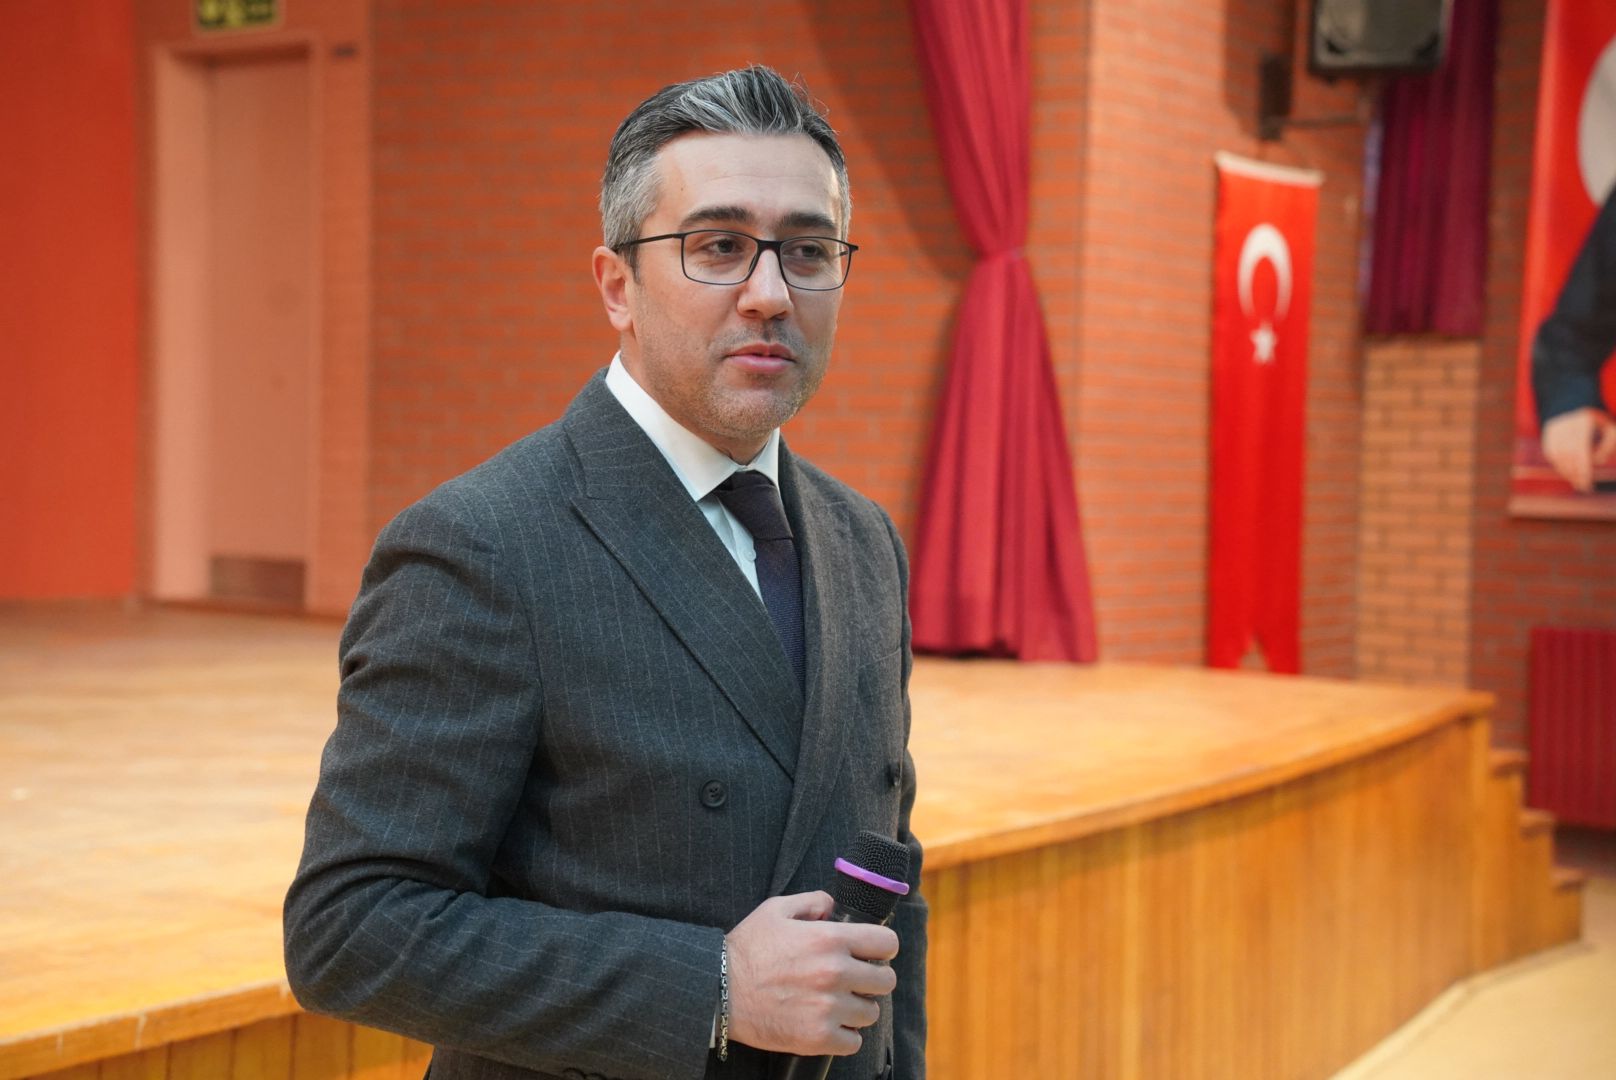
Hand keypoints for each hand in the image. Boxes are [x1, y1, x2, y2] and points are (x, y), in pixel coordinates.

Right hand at [724, 891, 899, 1056]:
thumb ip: (812, 902)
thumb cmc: (746, 950)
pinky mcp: (817, 1037)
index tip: (873, 953)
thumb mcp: (776, 910)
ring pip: (871, 1013)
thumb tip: (834, 908)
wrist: (718, 992)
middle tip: (854, 980)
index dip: (882, 947)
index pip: (887, 943)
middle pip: (886, 980)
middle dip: (873, 978)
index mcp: (830, 939)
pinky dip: (844, 1035)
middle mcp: (835, 973)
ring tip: (836, 1003)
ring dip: (857, 1008)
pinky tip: (828, 1023)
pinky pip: (854, 1041)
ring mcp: (828, 1008)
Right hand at [1542, 407, 1615, 491]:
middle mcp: (1565, 428)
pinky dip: (1559, 465)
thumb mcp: (1608, 427)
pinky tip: (1568, 471)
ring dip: (1567, 472)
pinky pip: (1552, 456)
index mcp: (1582, 424)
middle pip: (1569, 458)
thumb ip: (1609, 445)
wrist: (1569, 402)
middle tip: (1583, 487)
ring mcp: (1554, 432)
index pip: (1581, 453)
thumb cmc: (1593, 419)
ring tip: (1577, 481)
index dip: (1584, 471)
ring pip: (1559, 459)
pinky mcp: (1547, 436)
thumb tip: (1597, 461)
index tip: (1588, 485)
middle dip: (1576, 475)